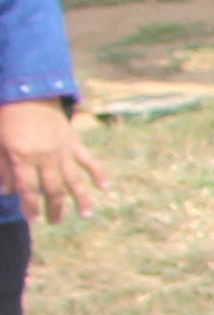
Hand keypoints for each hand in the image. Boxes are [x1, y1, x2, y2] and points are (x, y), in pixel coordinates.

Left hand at [0, 102, 105, 225]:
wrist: (28, 92)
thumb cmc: (7, 117)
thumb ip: (2, 168)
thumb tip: (6, 191)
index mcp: (23, 158)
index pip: (28, 190)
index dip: (29, 207)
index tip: (31, 219)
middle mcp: (45, 158)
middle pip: (53, 189)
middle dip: (54, 208)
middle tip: (53, 221)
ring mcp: (62, 150)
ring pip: (73, 180)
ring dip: (81, 199)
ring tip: (85, 215)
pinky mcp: (73, 142)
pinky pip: (88, 160)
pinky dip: (97, 173)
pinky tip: (103, 187)